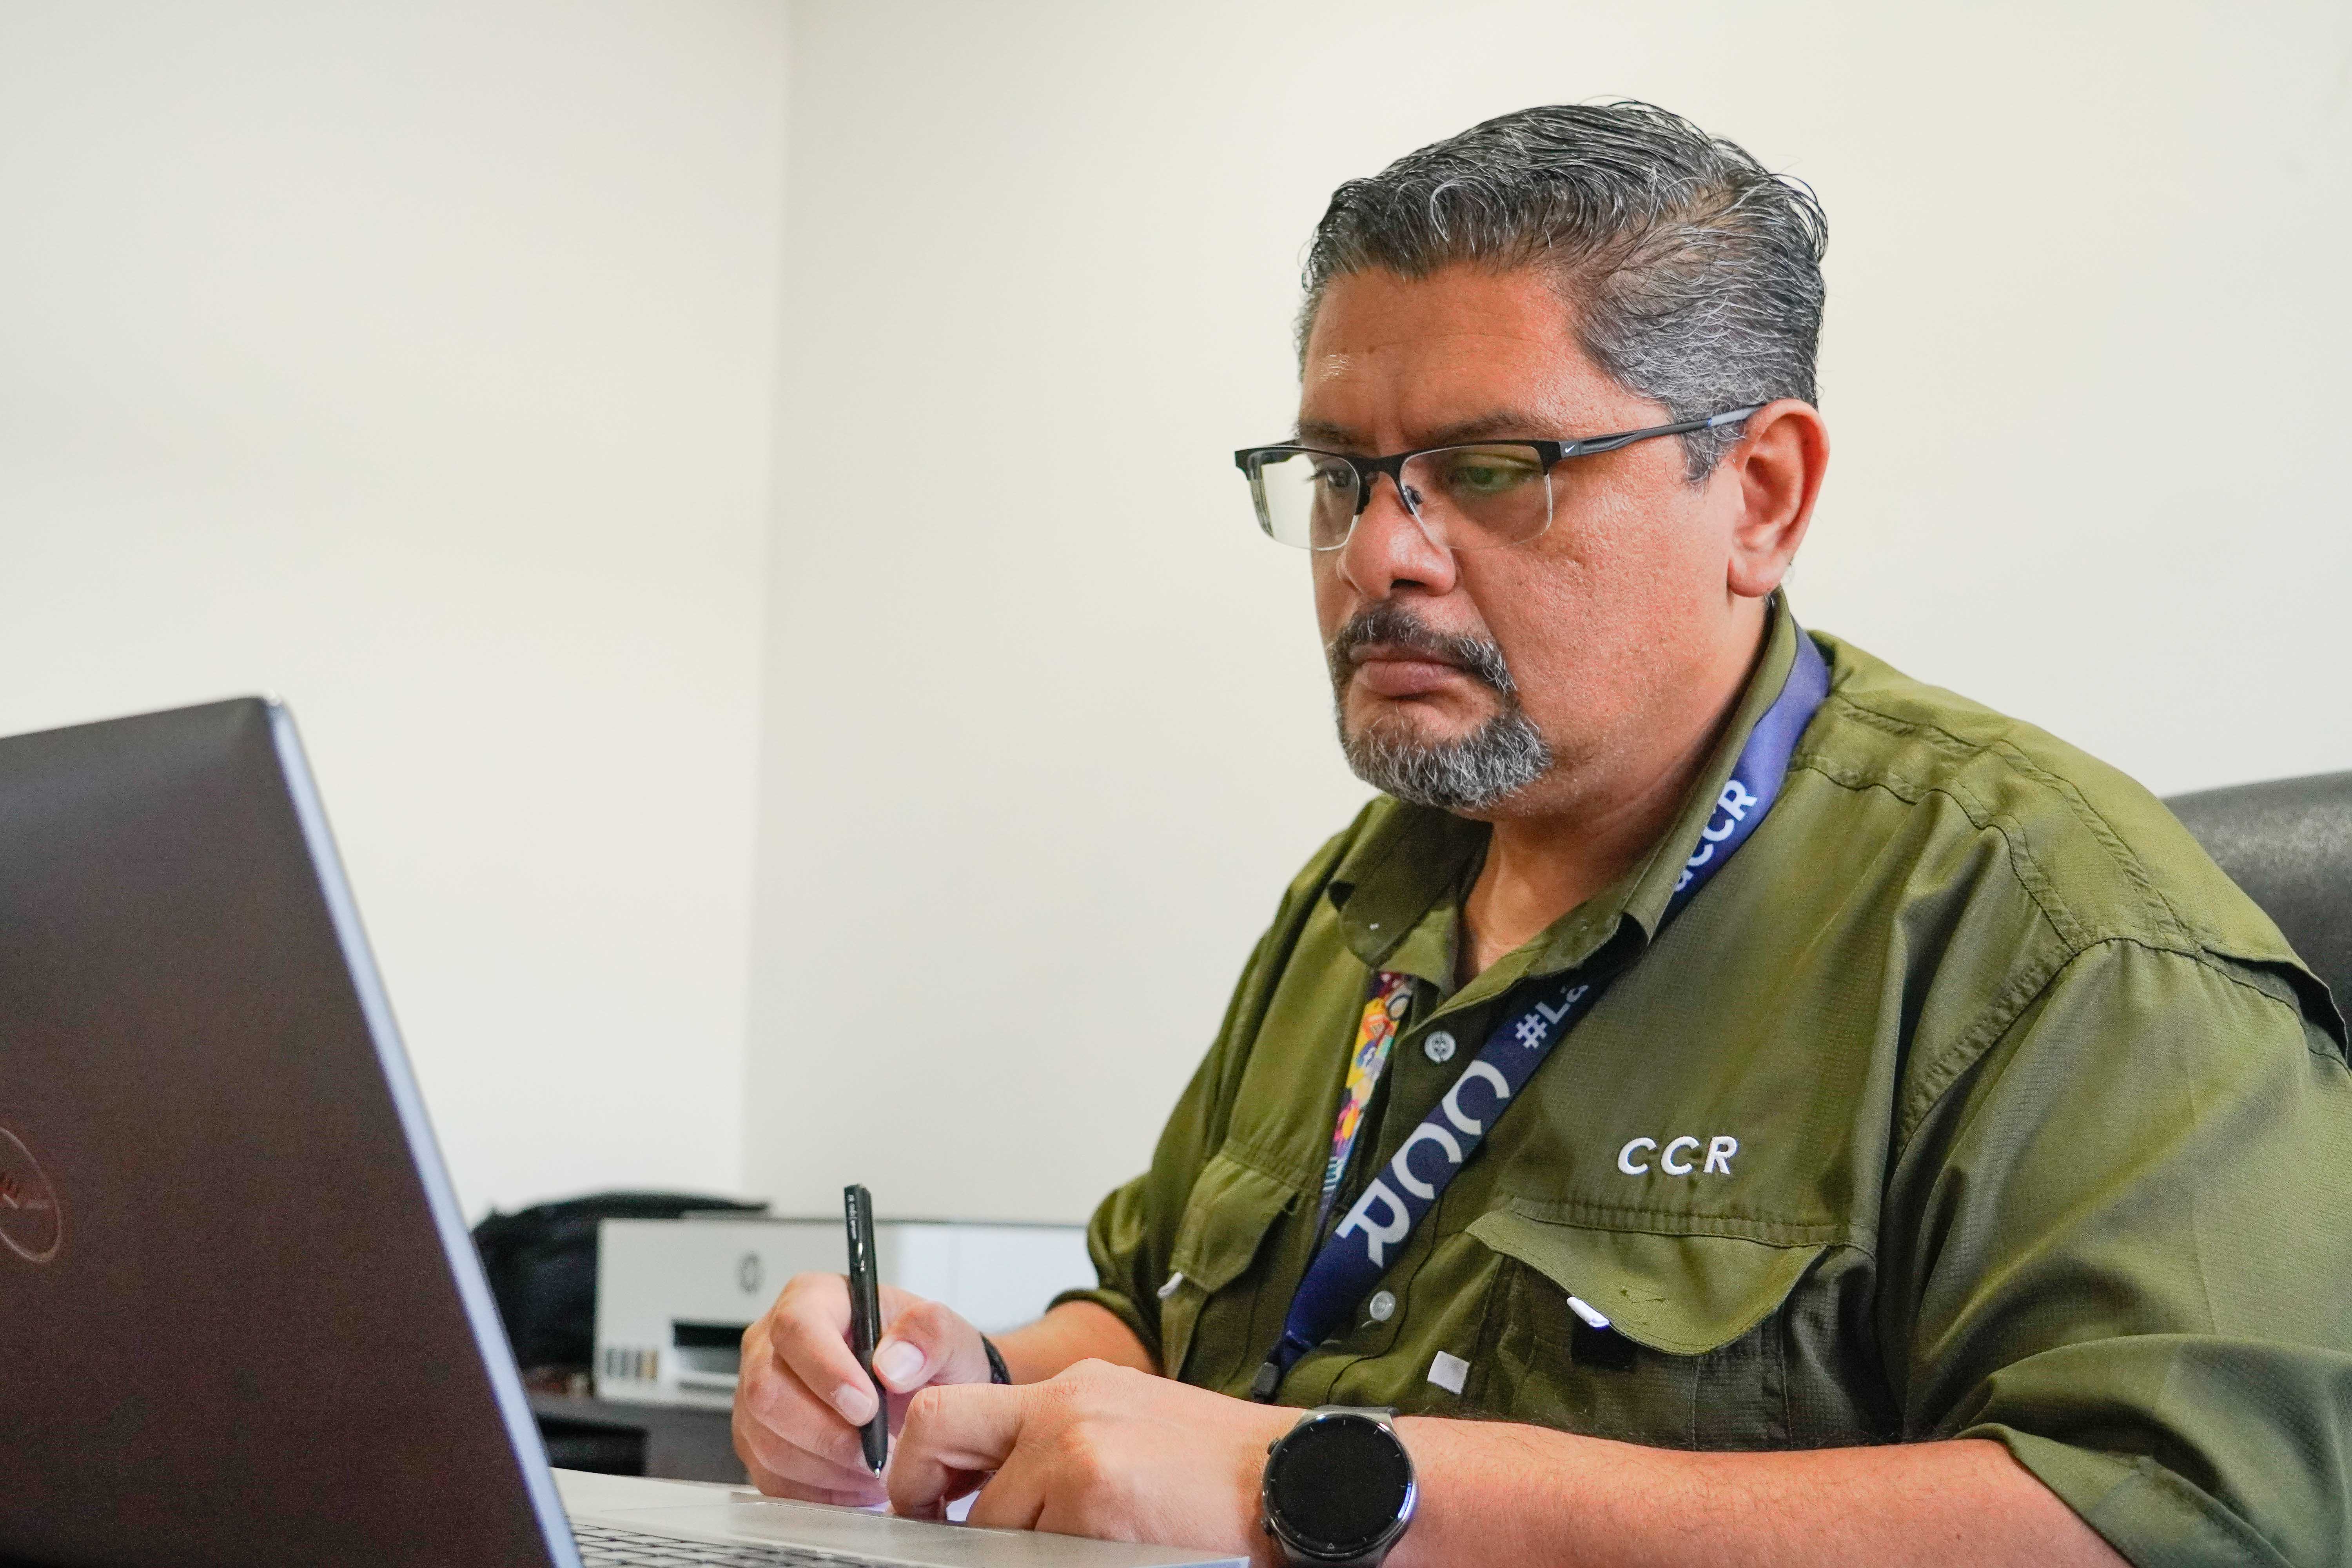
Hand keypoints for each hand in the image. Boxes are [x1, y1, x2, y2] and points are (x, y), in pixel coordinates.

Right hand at [733, 1270, 993, 1504]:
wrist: (923, 1399)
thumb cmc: (926, 1362)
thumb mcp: (950, 1337)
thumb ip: (931, 1335)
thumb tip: (892, 1363)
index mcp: (813, 1299)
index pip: (797, 1327)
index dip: (827, 1371)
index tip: (867, 1407)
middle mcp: (772, 1345)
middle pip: (769, 1392)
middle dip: (828, 1434)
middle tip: (879, 1452)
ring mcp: (756, 1397)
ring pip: (767, 1442)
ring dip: (829, 1468)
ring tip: (878, 1468)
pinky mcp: (758, 1444)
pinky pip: (771, 1479)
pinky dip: (820, 1491)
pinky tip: (858, 1482)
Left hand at [887, 1359, 1295, 1562]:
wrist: (1294, 1478)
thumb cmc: (1220, 1465)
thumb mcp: (1128, 1423)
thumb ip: (1060, 1440)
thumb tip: (994, 1486)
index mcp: (1073, 1388)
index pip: (953, 1405)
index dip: (918, 1456)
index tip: (924, 1496)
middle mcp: (1064, 1407)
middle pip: (936, 1433)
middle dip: (917, 1488)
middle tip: (933, 1527)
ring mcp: (1076, 1453)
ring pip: (991, 1518)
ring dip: (1015, 1543)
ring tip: (1072, 1546)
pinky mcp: (1095, 1503)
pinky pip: (1037, 1553)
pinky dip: (1060, 1561)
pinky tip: (1108, 1552)